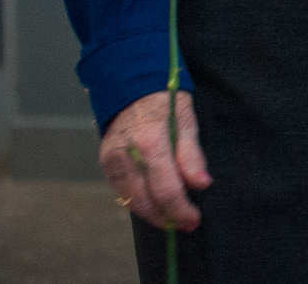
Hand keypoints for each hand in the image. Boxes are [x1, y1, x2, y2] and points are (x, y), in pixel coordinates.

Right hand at [100, 91, 210, 230]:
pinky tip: (155, 204)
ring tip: (172, 219)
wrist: (132, 84)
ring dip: (153, 214)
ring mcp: (111, 159)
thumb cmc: (164, 100)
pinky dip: (139, 201)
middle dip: (167, 217)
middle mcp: (126, 154)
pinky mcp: (105, 162)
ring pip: (131, 200)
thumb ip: (192, 155)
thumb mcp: (186, 120)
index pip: (166, 188)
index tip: (194, 218)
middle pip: (146, 200)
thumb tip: (202, 184)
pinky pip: (122, 191)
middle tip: (186, 223)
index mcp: (150, 142)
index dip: (180, 208)